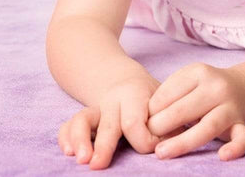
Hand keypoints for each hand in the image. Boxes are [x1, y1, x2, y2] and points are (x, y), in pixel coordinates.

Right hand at [57, 71, 181, 169]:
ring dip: (80, 140)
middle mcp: (114, 102)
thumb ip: (171, 118)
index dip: (143, 139)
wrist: (123, 80)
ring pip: (83, 120)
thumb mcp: (165, 100)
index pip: (135, 122)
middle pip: (109, 123)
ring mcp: (97, 109)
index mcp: (136, 96)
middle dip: (104, 145)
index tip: (152, 147)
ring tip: (80, 159)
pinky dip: (66, 137)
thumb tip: (178, 141)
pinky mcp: (85, 118)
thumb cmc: (151, 97)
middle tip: (96, 165)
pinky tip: (68, 151)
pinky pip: (69, 124)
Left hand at [146, 62, 244, 161]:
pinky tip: (222, 156)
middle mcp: (216, 88)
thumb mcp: (186, 79)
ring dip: (183, 142)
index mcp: (198, 73)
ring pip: (208, 126)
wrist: (241, 87)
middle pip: (184, 110)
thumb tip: (146, 121)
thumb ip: (168, 95)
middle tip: (149, 139)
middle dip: (161, 126)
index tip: (144, 123)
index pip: (168, 94)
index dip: (152, 111)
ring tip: (162, 153)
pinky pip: (243, 138)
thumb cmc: (203, 87)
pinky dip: (235, 148)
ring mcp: (230, 106)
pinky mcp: (241, 124)